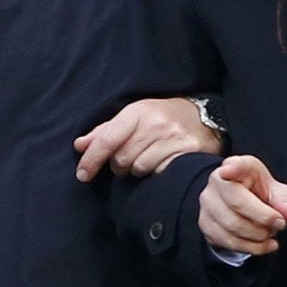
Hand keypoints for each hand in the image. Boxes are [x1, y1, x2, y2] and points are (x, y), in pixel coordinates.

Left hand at [75, 97, 219, 181]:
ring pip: (139, 167)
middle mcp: (155, 123)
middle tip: (129, 159)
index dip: (91, 160)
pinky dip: (157, 171)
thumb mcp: (134, 116)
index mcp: (138, 111)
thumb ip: (105, 131)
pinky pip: (159, 171)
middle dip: (120, 165)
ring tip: (147, 159)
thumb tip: (80, 145)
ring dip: (138, 169)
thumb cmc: (163, 117)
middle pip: (121, 159)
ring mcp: (173, 137)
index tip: (83, 175)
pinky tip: (162, 162)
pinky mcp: (188, 150)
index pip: (107, 139)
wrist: (206, 116)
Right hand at [197, 156, 286, 256]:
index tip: (229, 170)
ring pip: (231, 225)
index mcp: (239, 166)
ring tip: (271, 233)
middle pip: (236, 202)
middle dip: (263, 217)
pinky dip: (251, 247)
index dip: (232, 168)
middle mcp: (218, 182)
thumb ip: (284, 201)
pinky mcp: (206, 224)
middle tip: (281, 223)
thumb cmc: (261, 193)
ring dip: (258, 235)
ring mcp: (208, 204)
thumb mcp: (278, 191)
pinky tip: (266, 245)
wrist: (242, 204)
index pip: (235, 165)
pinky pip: (228, 241)